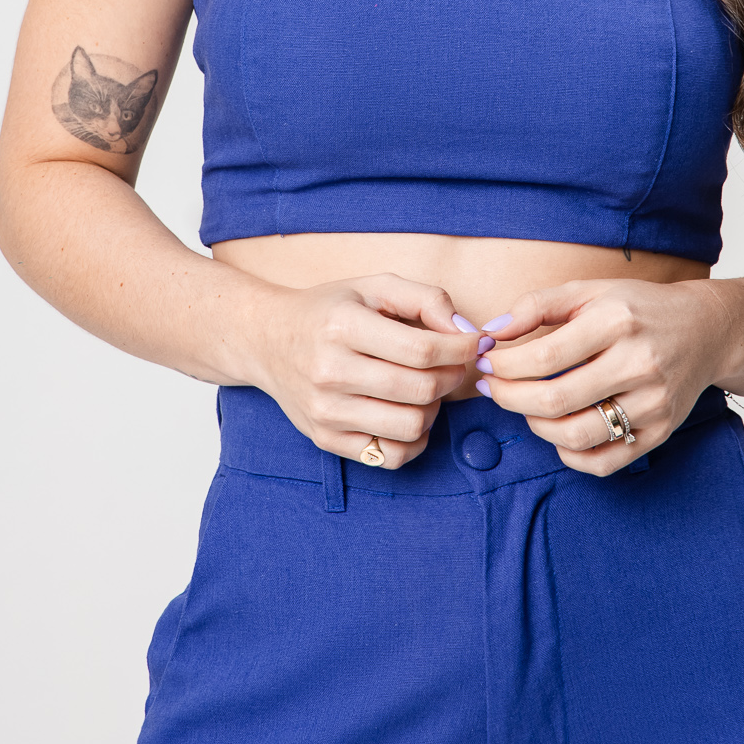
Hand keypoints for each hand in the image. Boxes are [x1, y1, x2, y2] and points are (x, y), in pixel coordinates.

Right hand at [251, 273, 478, 468]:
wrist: (268, 340)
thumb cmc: (330, 310)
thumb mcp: (374, 286)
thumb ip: (426, 299)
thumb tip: (467, 333)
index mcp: (342, 327)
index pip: (422, 350)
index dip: (461, 349)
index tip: (475, 343)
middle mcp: (330, 372)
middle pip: (420, 389)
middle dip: (451, 376)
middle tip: (452, 363)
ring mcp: (326, 411)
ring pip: (411, 426)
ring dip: (434, 407)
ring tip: (427, 386)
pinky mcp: (326, 439)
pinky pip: (391, 456)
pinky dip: (414, 439)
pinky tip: (410, 412)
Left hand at [474, 277, 731, 474]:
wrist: (706, 330)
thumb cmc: (639, 308)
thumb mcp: (591, 291)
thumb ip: (539, 306)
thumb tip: (492, 331)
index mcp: (617, 321)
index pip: (545, 355)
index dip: (504, 365)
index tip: (485, 364)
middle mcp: (639, 363)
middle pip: (555, 399)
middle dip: (509, 397)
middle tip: (491, 389)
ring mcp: (653, 402)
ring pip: (576, 435)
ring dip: (535, 426)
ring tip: (524, 406)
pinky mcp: (660, 431)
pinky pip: (604, 460)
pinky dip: (570, 453)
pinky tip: (557, 430)